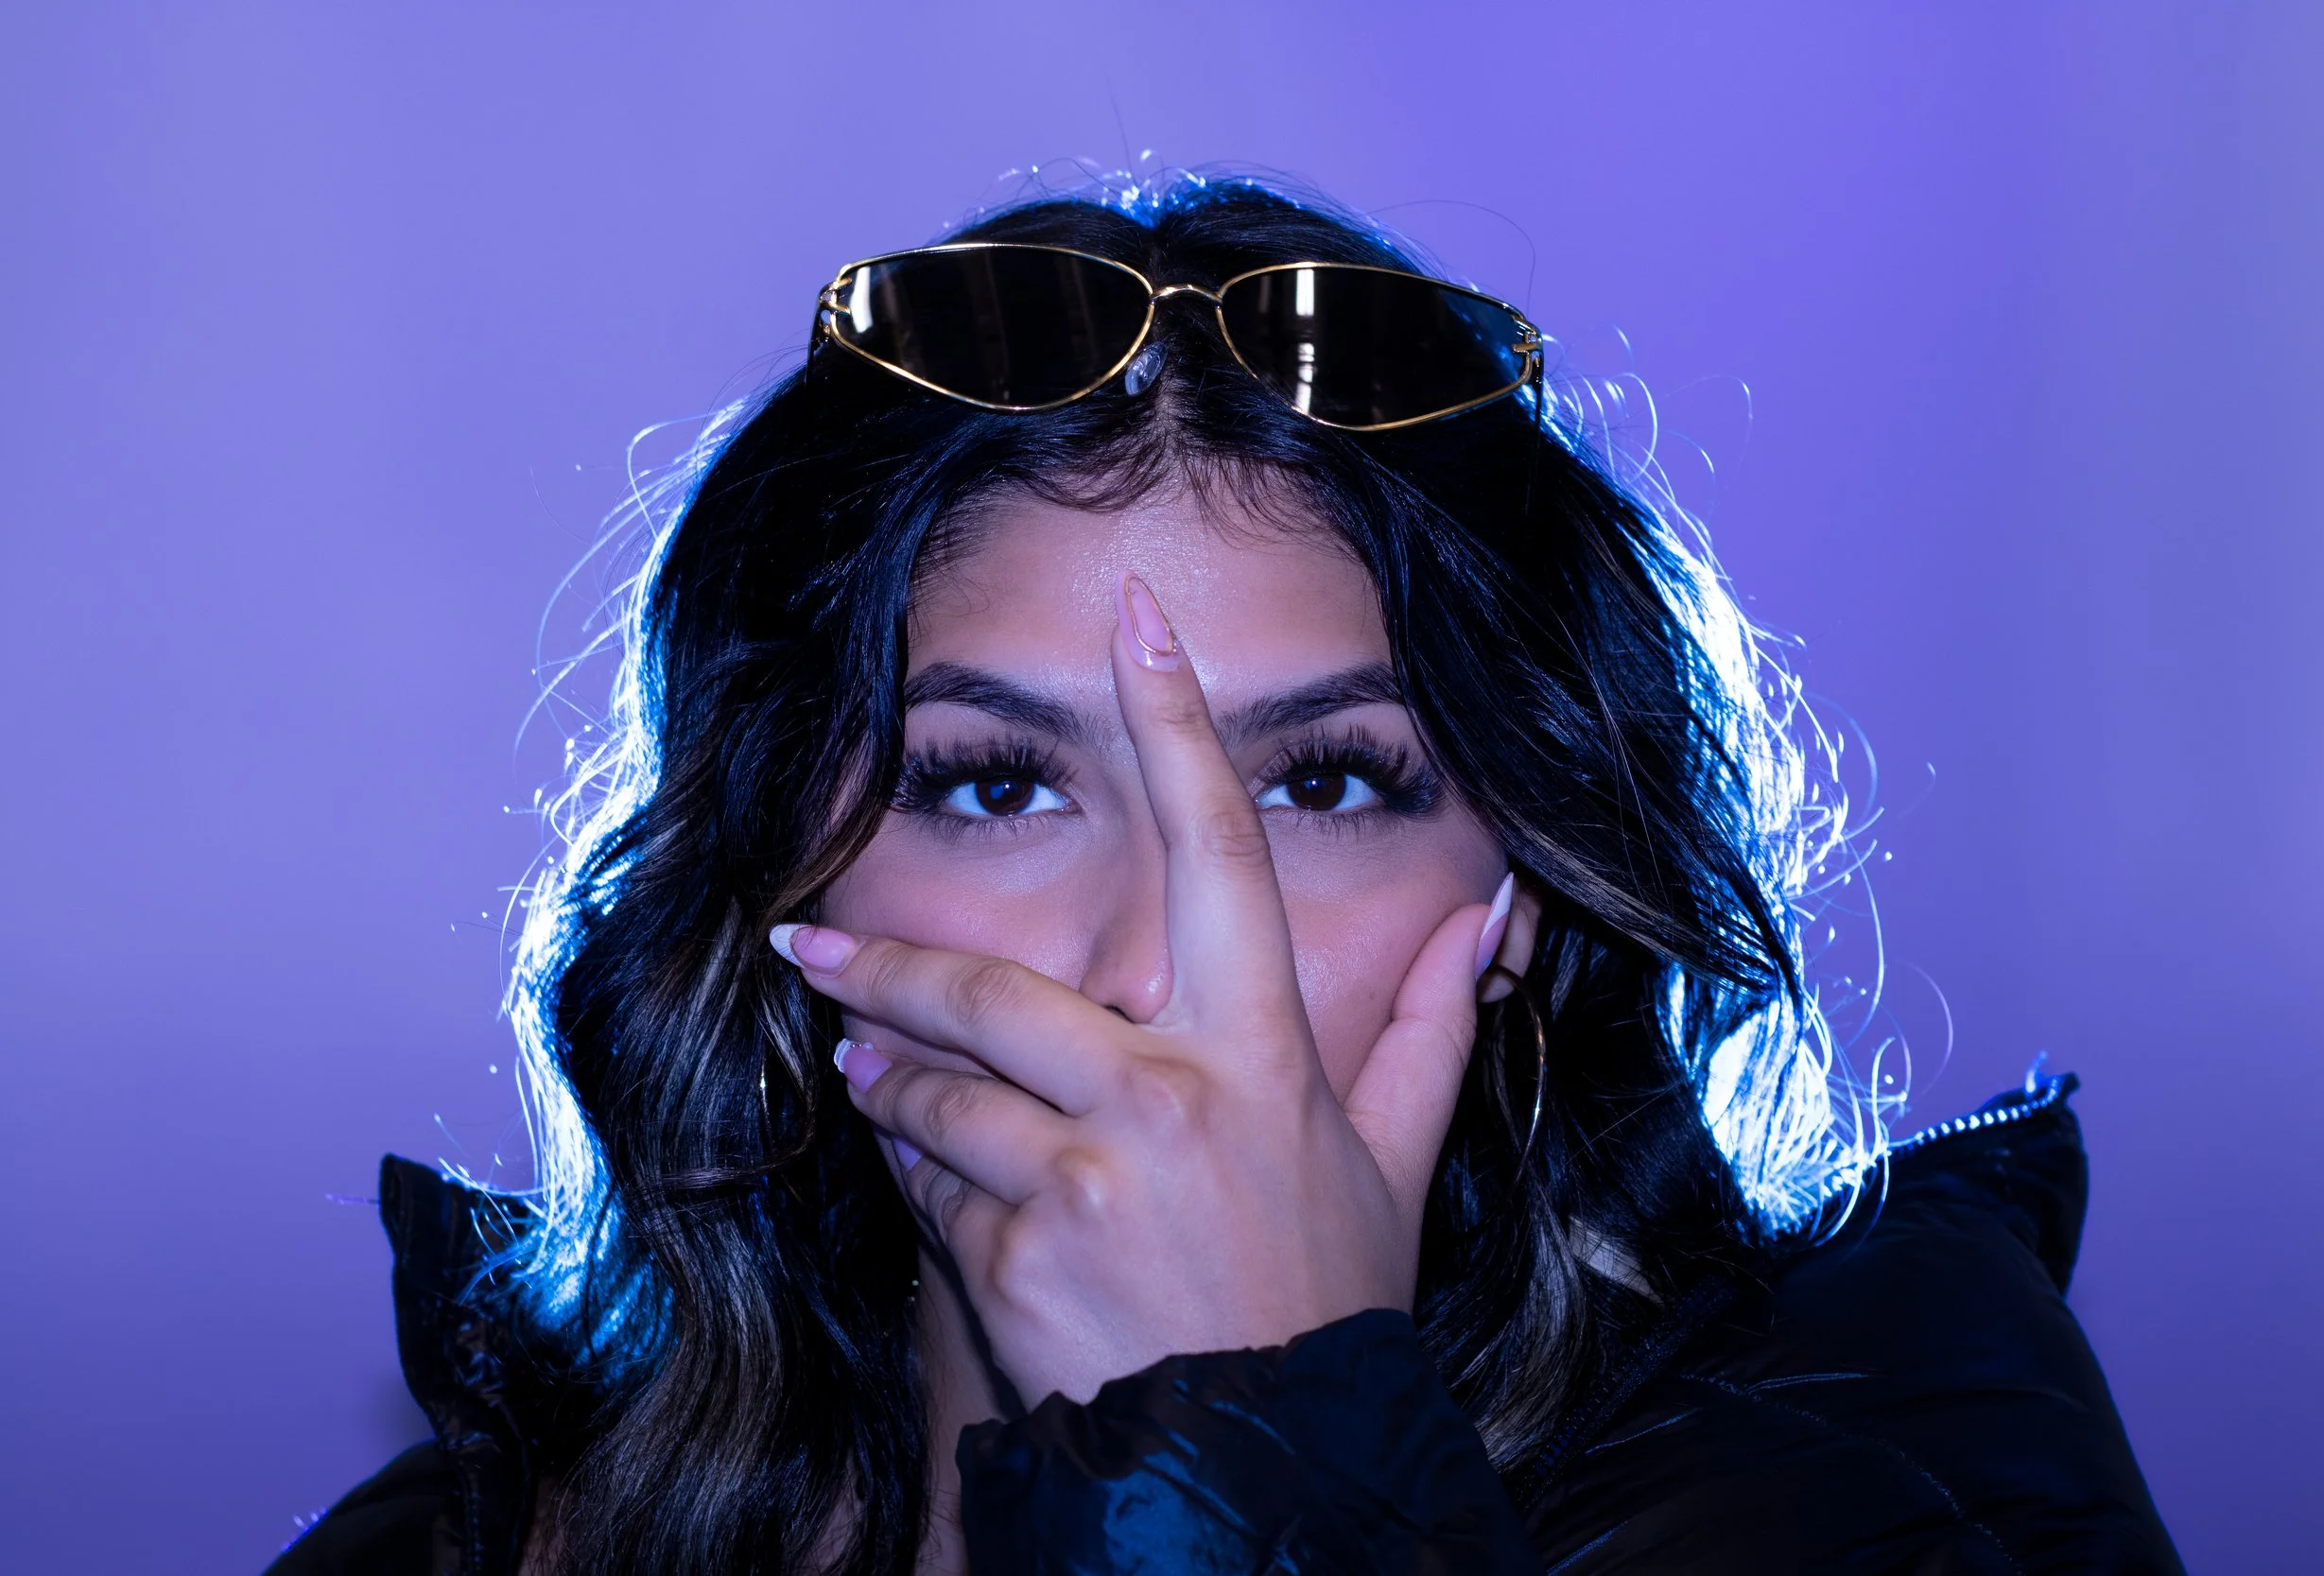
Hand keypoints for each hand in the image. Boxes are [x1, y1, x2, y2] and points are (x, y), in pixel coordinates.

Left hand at [774, 574, 1508, 1408]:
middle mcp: (1167, 1100)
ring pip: (938, 1098)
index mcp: (1263, 1056)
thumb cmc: (1325, 1306)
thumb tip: (1485, 912)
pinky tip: (941, 1196)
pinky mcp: (1011, 1265)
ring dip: (896, 1090)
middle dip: (883, 969)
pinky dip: (918, 1184)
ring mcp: (1083, 1184)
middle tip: (810, 947)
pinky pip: (929, 1194)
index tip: (1133, 619)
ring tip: (876, 1085)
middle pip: (992, 993)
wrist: (1267, 1473)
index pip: (1218, 856)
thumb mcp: (1393, 1166)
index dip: (1176, 727)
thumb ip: (1430, 1030)